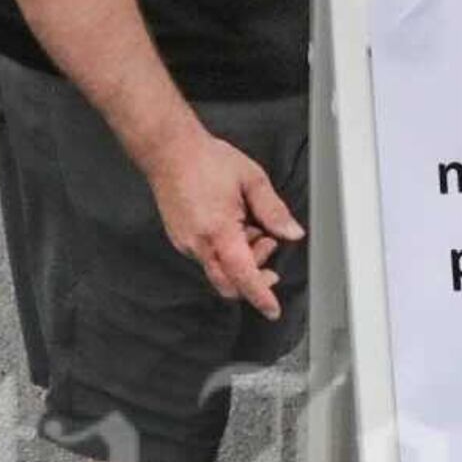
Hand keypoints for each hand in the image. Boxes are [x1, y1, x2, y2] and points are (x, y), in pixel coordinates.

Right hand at [141, 130, 305, 319]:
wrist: (169, 151)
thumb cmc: (206, 160)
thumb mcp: (252, 179)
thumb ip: (274, 211)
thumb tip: (292, 233)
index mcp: (219, 231)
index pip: (244, 276)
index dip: (260, 296)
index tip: (272, 310)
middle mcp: (199, 244)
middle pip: (229, 284)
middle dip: (254, 275)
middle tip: (267, 243)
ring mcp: (186, 244)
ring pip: (219, 270)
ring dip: (240, 258)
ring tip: (247, 223)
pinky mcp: (180, 239)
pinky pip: (207, 257)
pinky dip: (225, 250)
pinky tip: (230, 223)